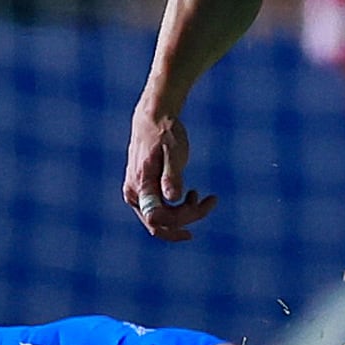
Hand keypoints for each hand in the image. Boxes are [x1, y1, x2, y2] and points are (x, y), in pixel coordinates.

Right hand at [122, 100, 216, 242]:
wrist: (152, 118)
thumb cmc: (165, 132)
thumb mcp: (174, 150)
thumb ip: (172, 174)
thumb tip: (174, 198)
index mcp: (141, 185)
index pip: (158, 218)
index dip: (177, 224)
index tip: (196, 226)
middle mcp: (134, 194)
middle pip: (160, 222)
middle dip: (187, 217)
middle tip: (211, 200)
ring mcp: (136, 194)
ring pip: (160, 218)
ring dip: (183, 213)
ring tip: (200, 194)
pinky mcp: (142, 191)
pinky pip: (158, 210)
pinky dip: (177, 208)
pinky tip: (191, 194)